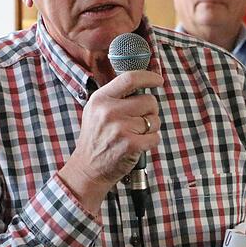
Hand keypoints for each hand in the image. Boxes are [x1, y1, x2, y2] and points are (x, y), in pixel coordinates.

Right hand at [58, 70, 163, 212]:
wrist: (87, 169)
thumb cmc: (96, 139)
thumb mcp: (96, 111)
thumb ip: (115, 97)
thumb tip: (143, 83)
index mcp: (101, 99)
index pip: (130, 79)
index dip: (149, 77)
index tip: (158, 80)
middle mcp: (109, 111)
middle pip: (149, 101)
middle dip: (150, 111)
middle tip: (139, 121)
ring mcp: (120, 128)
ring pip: (154, 120)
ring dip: (150, 128)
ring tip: (134, 135)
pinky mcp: (130, 144)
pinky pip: (155, 137)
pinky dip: (150, 142)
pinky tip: (137, 145)